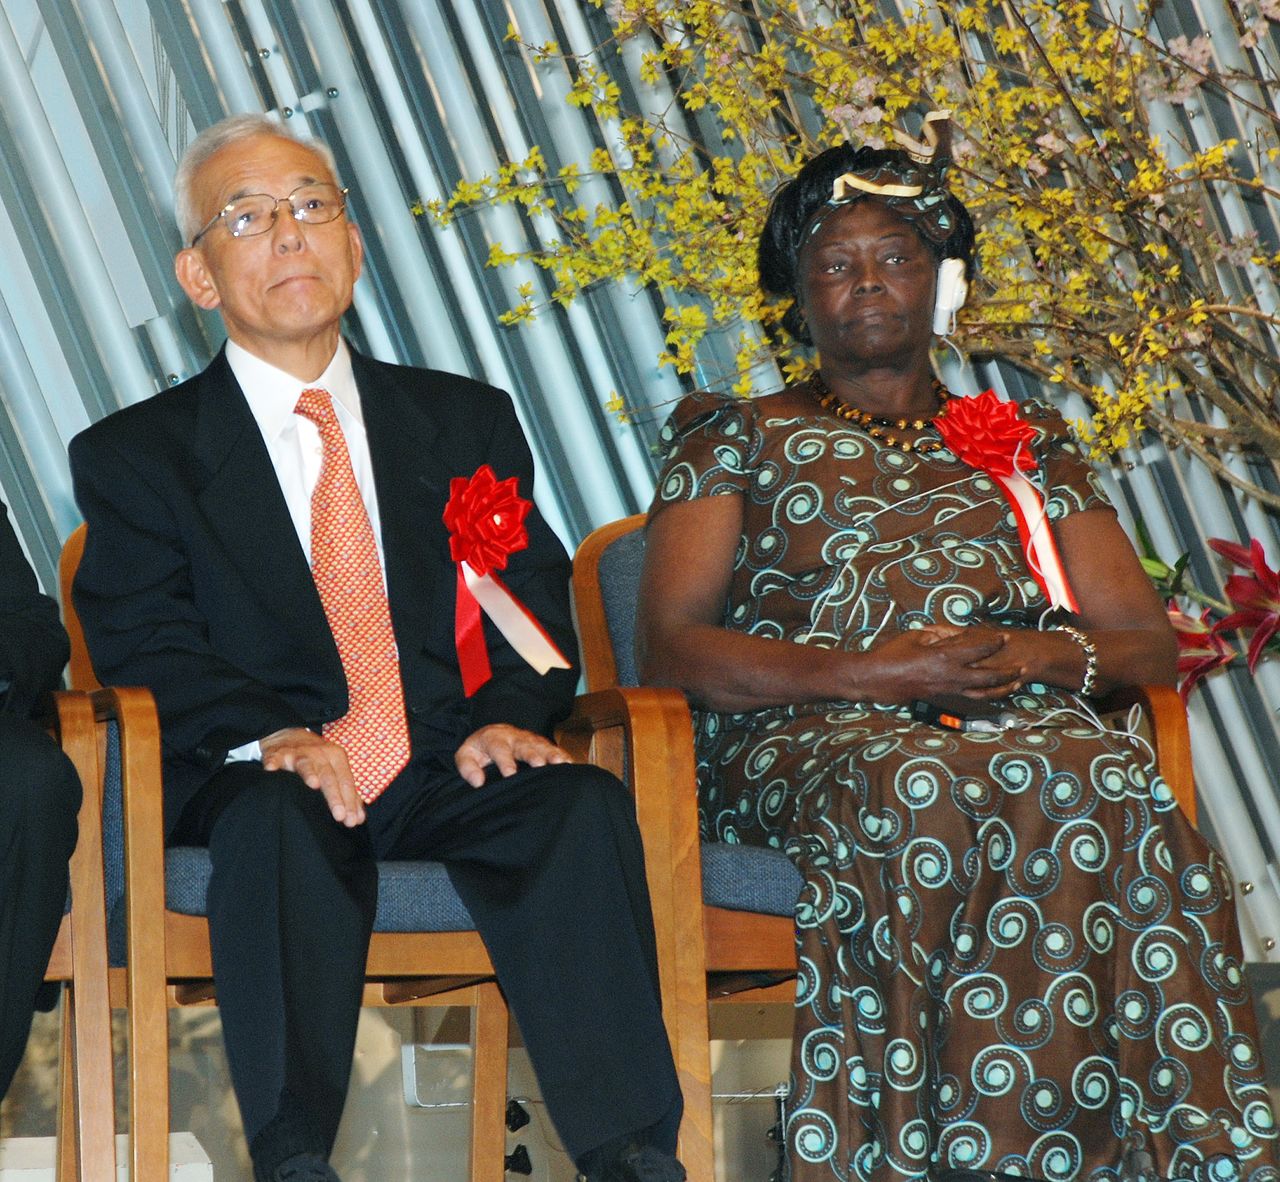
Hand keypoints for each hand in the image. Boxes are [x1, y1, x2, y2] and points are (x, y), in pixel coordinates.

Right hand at [260, 727, 365, 826]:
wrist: (288, 734)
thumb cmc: (316, 757)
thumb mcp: (335, 769)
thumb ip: (347, 792)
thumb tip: (358, 818)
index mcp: (336, 757)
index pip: (346, 781)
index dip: (350, 801)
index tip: (353, 820)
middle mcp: (320, 753)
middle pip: (329, 777)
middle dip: (335, 797)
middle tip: (339, 816)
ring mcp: (298, 753)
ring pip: (306, 765)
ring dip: (310, 773)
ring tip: (314, 785)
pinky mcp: (278, 753)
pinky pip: (274, 758)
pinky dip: (273, 763)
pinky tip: (271, 769)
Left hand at [454, 724, 571, 787]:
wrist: (495, 733)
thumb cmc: (481, 750)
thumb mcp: (466, 754)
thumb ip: (467, 767)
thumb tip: (478, 781)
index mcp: (494, 738)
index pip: (499, 749)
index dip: (505, 761)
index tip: (510, 774)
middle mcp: (515, 737)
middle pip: (525, 745)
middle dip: (533, 754)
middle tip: (541, 765)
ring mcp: (531, 740)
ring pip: (542, 745)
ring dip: (552, 754)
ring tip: (561, 764)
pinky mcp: (542, 745)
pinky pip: (554, 749)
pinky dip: (563, 756)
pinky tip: (571, 765)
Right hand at [868, 626, 1022, 702]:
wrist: (876, 679)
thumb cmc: (893, 654)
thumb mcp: (916, 636)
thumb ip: (938, 634)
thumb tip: (954, 633)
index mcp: (945, 656)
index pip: (979, 648)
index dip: (994, 641)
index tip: (1004, 636)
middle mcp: (951, 676)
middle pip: (989, 676)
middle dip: (1009, 671)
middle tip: (1023, 666)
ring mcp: (948, 689)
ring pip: (983, 693)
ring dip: (1003, 688)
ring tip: (1017, 684)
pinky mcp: (943, 697)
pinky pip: (970, 697)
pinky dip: (986, 695)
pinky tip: (995, 693)